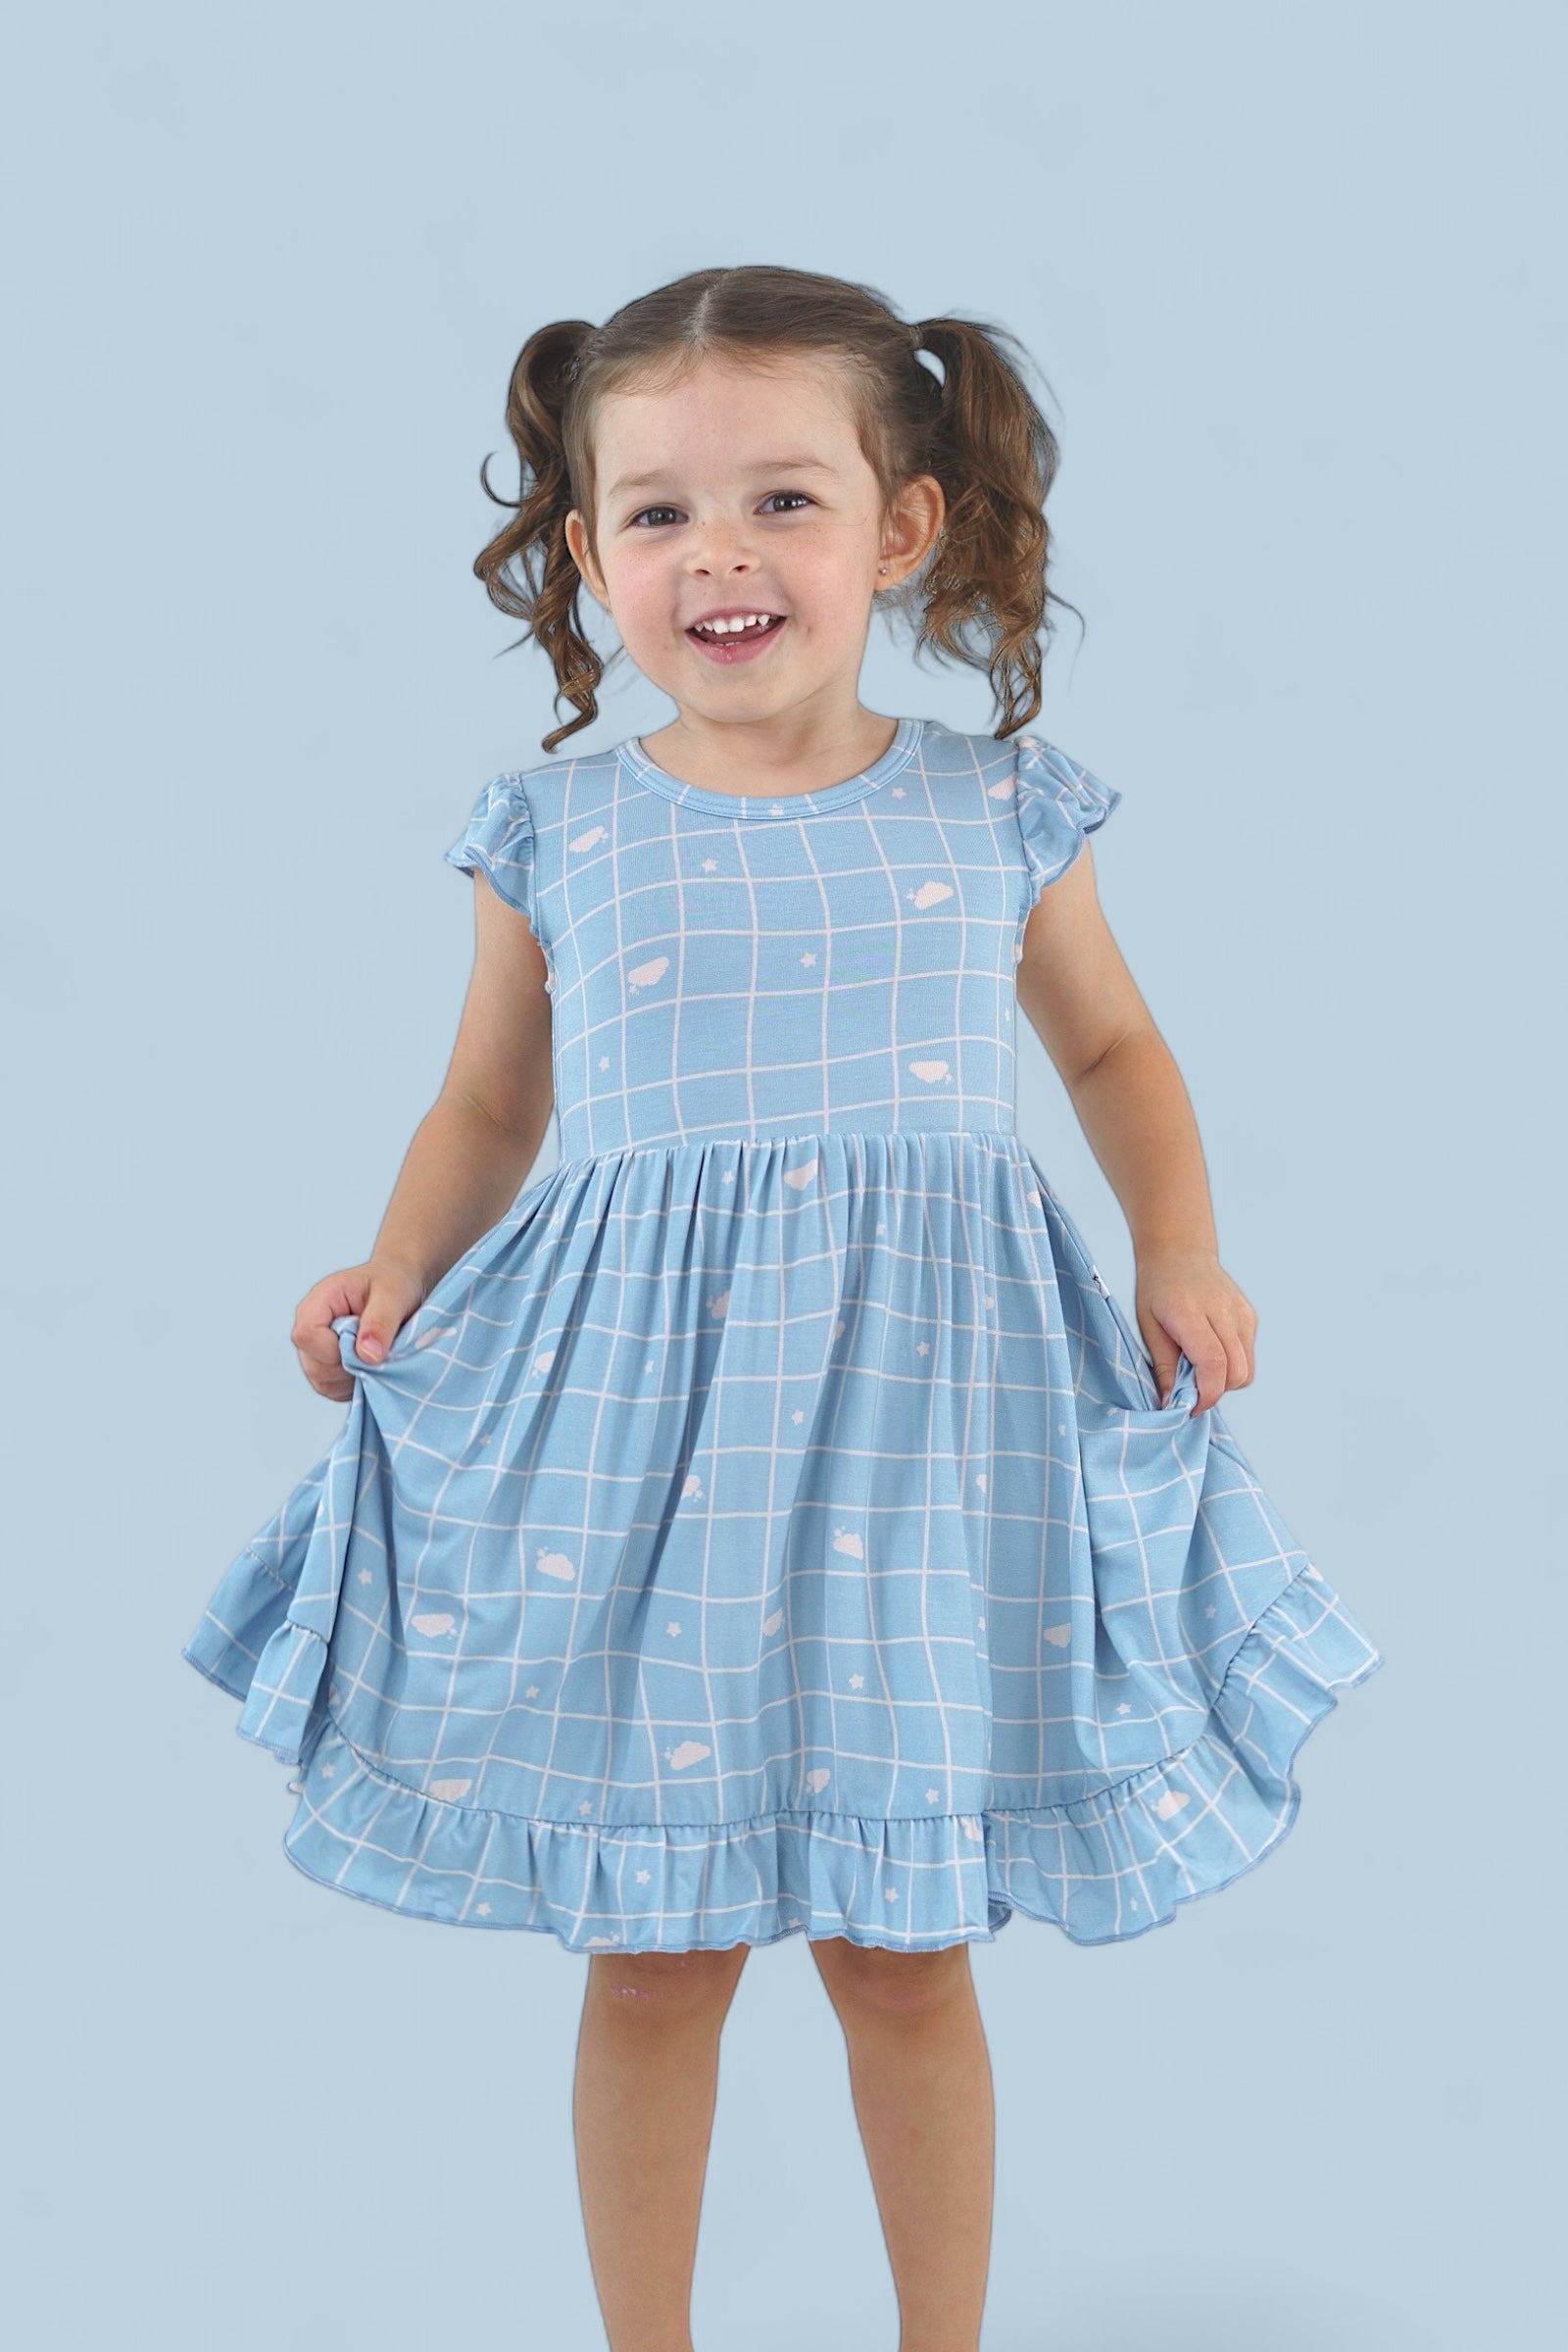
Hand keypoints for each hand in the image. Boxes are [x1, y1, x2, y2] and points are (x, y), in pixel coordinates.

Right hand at [291, 1258, 427, 1402]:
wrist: (403, 1286)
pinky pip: (335, 1390)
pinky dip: (358, 1385)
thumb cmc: (395, 1282)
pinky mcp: (328, 1368)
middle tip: (380, 1349)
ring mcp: (316, 1350)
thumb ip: (380, 1322)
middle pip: (314, 1365)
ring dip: (356, 1377)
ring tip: (379, 1354)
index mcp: (319, 1301)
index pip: (306, 1335)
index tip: (366, 1345)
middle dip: (350, 1366)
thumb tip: (367, 1355)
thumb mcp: (394, 1295)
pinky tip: (374, 1366)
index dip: (335, 1349)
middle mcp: (311, 1327)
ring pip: (323, 1382)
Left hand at [1134, 1248, 1256, 1414]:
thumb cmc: (1157, 1289)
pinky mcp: (1250, 1316)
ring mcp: (1241, 1313)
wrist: (1179, 1250)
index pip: (1213, 1364)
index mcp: (1191, 1312)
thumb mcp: (1148, 1327)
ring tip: (1198, 1367)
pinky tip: (1210, 1351)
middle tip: (1189, 1386)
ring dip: (1225, 1381)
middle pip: (1236, 1373)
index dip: (1206, 1395)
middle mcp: (1223, 1311)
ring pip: (1246, 1370)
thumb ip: (1163, 1367)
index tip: (1190, 1407)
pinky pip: (1247, 1356)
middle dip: (1214, 1391)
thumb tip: (1171, 1405)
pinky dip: (1232, 1365)